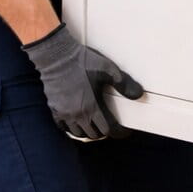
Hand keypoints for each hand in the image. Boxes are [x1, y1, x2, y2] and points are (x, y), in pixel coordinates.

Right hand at [23, 25, 143, 140]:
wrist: (57, 57)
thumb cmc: (83, 62)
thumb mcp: (109, 70)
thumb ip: (124, 84)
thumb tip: (138, 95)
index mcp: (92, 107)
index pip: (108, 130)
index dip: (118, 133)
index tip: (124, 131)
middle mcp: (77, 114)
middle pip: (94, 134)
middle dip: (105, 132)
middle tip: (112, 126)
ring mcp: (64, 113)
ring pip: (78, 133)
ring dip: (89, 132)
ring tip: (96, 125)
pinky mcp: (54, 109)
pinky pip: (63, 127)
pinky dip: (72, 129)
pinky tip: (78, 123)